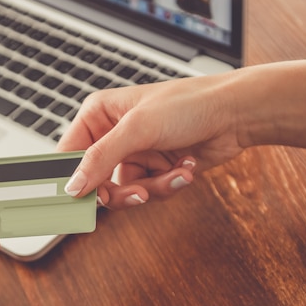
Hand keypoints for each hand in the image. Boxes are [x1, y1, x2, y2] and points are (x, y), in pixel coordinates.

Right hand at [57, 74, 244, 208]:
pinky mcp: (154, 169)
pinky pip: (149, 191)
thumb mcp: (138, 128)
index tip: (73, 201)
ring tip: (174, 174)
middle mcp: (112, 135)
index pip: (69, 153)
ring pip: (124, 191)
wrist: (236, 113)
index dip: (70, 178)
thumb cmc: (189, 104)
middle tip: (137, 193)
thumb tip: (73, 185)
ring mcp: (134, 154)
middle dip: (120, 190)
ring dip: (152, 187)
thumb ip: (100, 158)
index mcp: (99, 115)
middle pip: (95, 180)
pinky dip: (168, 185)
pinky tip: (186, 167)